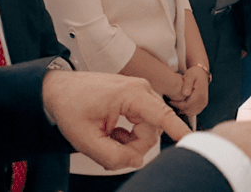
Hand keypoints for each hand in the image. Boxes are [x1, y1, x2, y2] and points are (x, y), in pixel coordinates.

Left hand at [43, 70, 189, 169]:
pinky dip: (129, 135)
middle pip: (153, 130)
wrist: (59, 90)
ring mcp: (139, 93)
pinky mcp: (136, 98)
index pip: (163, 115)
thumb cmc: (70, 105)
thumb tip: (137, 160)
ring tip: (108, 138)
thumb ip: (114, 156)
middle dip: (134, 146)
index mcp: (130, 94)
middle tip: (111, 149)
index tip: (191, 139)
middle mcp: (140, 90)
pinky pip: (143, 124)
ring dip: (131, 141)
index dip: (179, 130)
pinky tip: (113, 133)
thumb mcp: (86, 139)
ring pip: (149, 130)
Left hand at [169, 66, 209, 116]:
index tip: (170, 100)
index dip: (177, 104)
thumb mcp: (189, 75)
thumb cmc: (194, 73)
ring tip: (178, 101)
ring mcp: (203, 104)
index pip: (186, 106)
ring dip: (183, 109)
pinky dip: (187, 109)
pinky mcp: (202, 105)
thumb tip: (185, 94)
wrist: (202, 73)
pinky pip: (193, 112)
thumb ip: (187, 84)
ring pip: (190, 113)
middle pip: (188, 111)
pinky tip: (183, 102)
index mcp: (199, 95)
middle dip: (179, 107)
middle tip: (173, 101)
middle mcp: (203, 101)